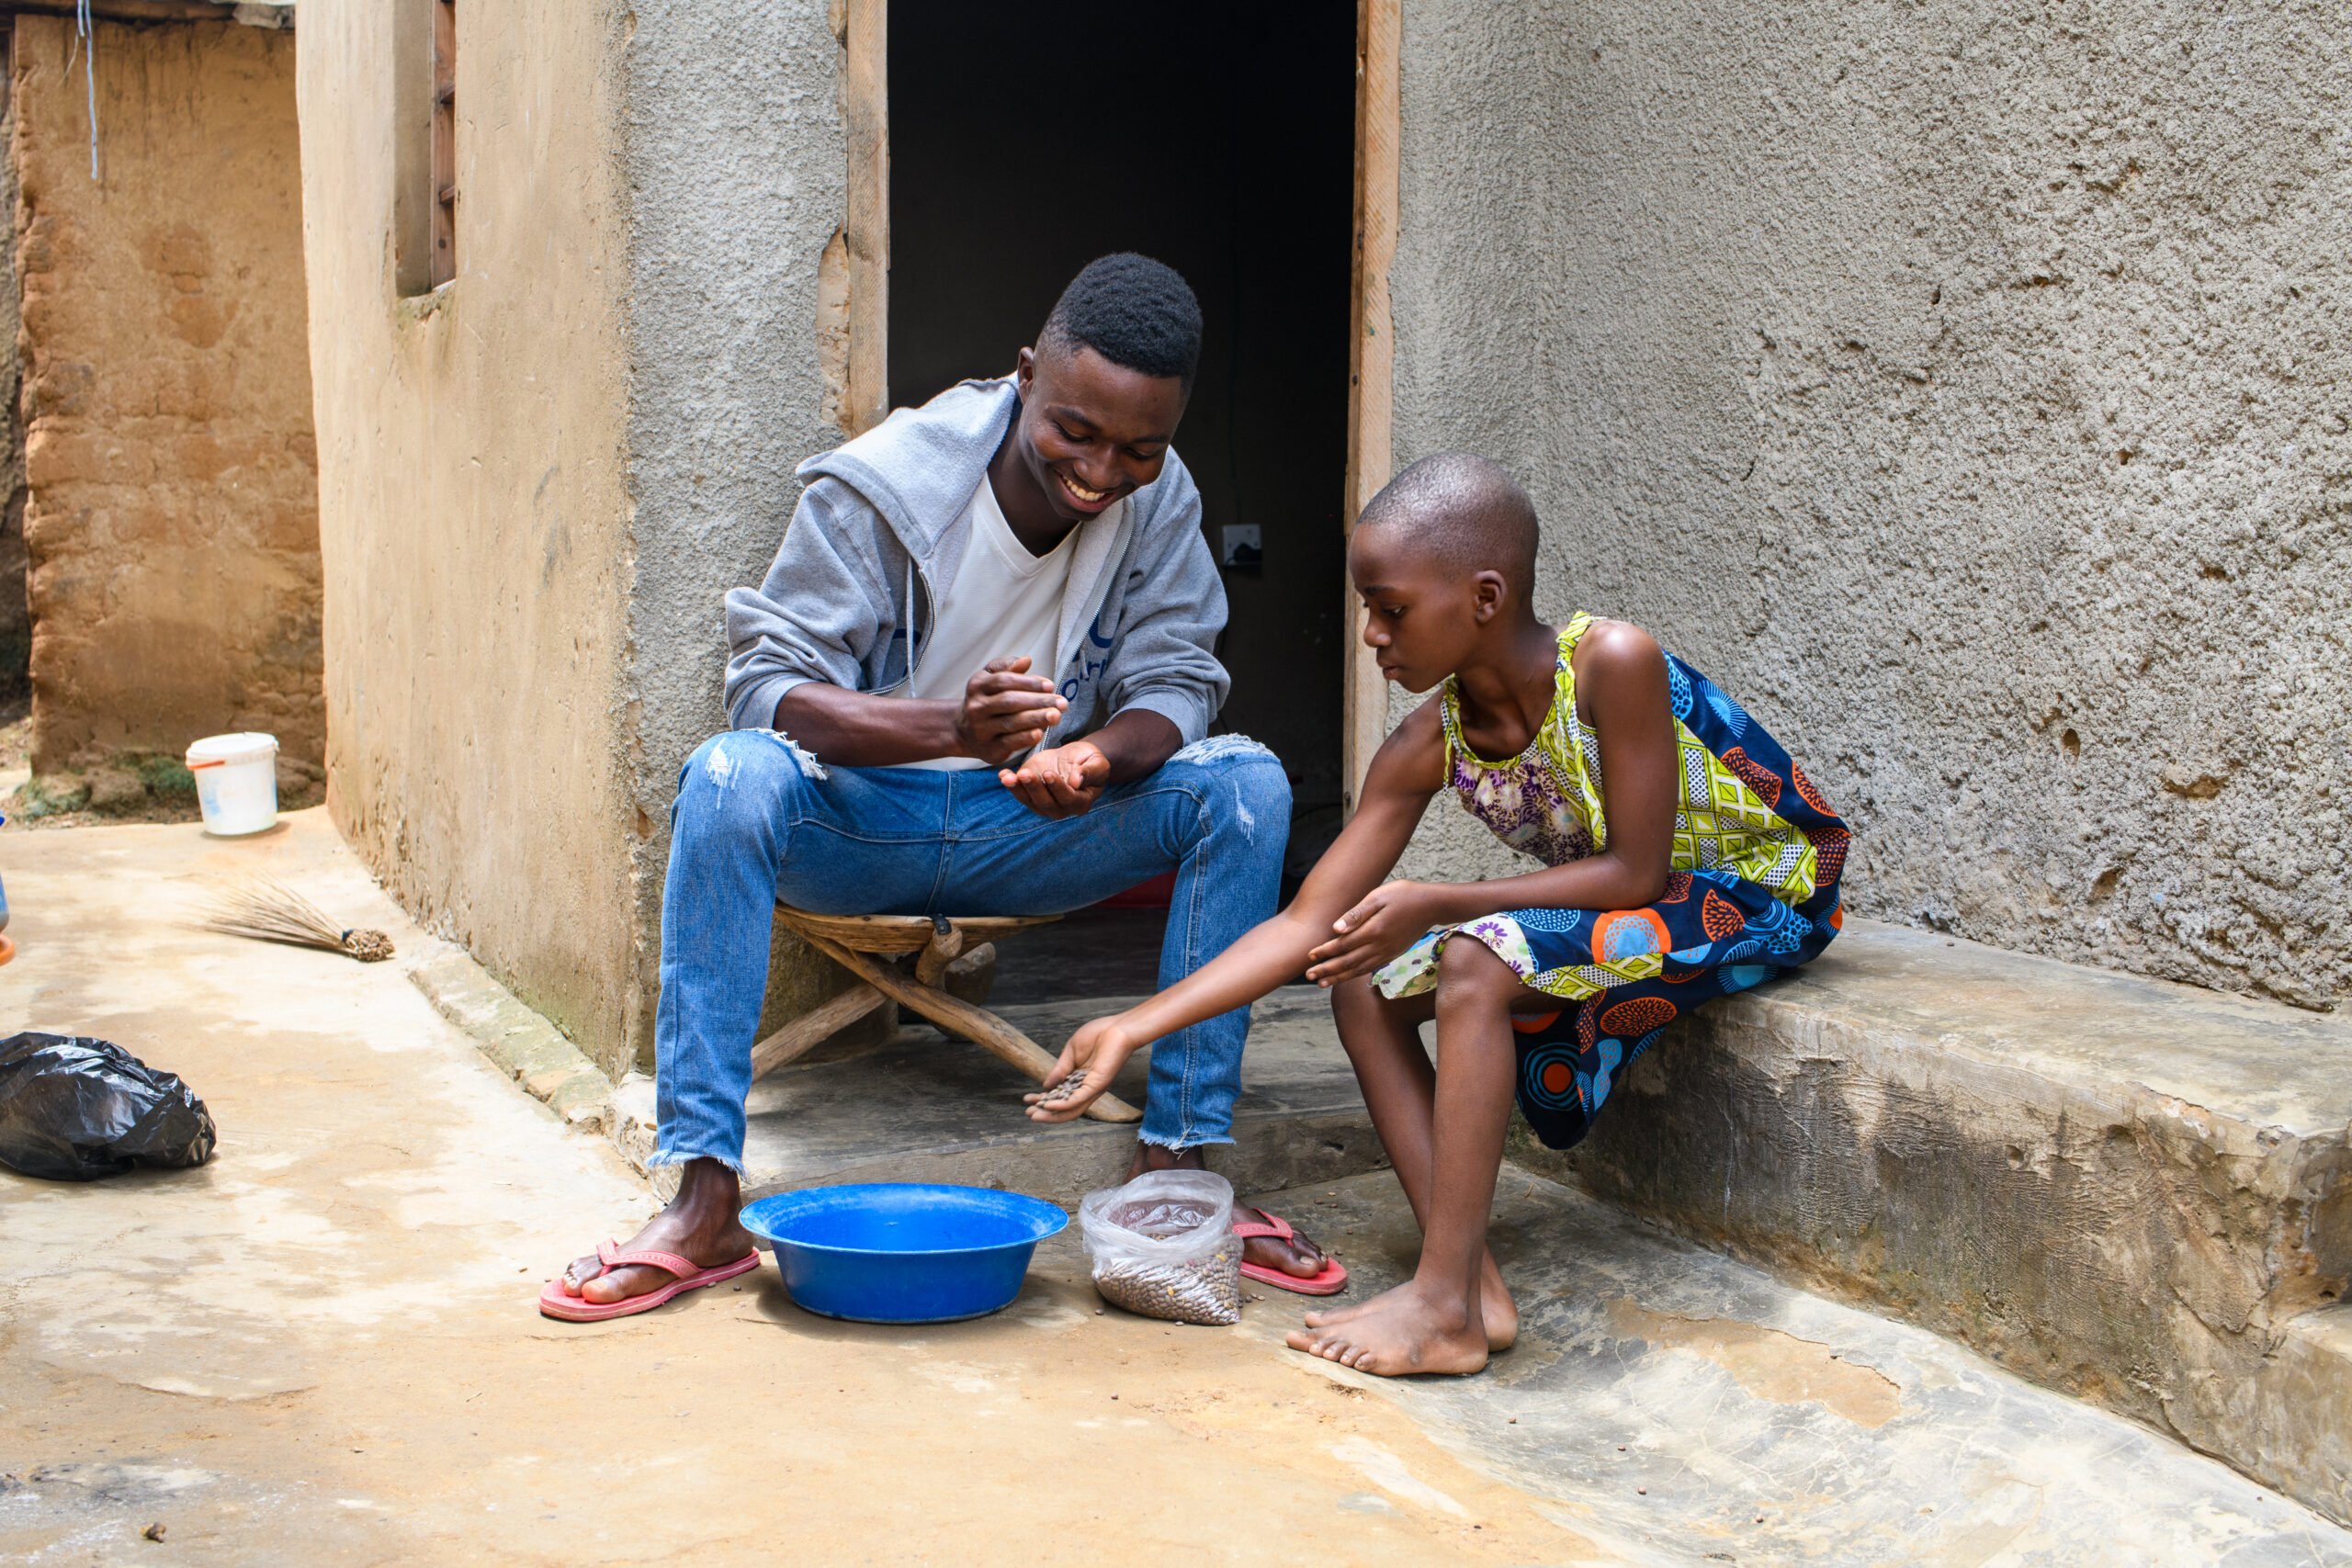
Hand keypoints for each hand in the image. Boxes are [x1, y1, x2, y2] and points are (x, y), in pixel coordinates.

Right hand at [956, 657, 1067, 764]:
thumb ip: (1007, 667)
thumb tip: (1026, 660)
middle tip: (1062, 702)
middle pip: (1009, 702)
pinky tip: (1040, 732)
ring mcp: (981, 730)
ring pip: (1011, 722)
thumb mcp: (990, 678)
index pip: (1004, 681)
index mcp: (977, 685)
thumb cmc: (986, 699)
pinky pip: (1009, 743)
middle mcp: (976, 707)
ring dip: (1036, 719)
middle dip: (1038, 701)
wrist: (964, 732)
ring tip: (1056, 716)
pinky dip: (1025, 737)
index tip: (1050, 685)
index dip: (1029, 683)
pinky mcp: (989, 749)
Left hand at [999, 740, 1110, 818]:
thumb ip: (1089, 772)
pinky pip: (1019, 793)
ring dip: (1018, 789)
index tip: (1048, 773)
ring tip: (1009, 777)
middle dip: (1034, 788)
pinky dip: (1010, 785)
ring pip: (1030, 801)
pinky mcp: (1031, 795)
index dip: (1057, 788)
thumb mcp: (1097, 762)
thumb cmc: (1089, 760)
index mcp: (1081, 802)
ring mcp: (1045, 804)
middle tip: (1025, 773)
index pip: (1068, 798)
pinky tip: (1003, 775)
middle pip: (1046, 803)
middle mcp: (1062, 808)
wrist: (1074, 758)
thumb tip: (1075, 782)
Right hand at [1024, 1015, 1137, 1122]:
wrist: (1117, 1028)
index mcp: (1079, 1079)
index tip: (1027, 1099)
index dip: (1043, 1099)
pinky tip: (1048, 1106)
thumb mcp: (1071, 1052)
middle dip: (1045, 1113)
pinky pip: (1078, 1100)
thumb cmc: (1098, 1035)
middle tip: (1028, 1113)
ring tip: (1034, 1115)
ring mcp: (1092, 1088)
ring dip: (1051, 1114)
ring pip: (1071, 1109)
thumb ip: (1060, 1069)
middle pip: (1064, 1108)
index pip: (1059, 1095)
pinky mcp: (1097, 1085)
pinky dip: (1062, 1105)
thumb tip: (1045, 1086)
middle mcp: (1086, 1088)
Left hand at [1305, 881, 1438, 986]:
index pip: (1343, 945)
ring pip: (1358, 969)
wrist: (1432, 905)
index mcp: (1373, 930)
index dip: (1325, 952)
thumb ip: (1356, 914)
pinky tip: (1346, 977)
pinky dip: (1355, 974)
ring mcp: (1387, 953)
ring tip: (1322, 983)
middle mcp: (1379, 946)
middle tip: (1308, 976)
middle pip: (1348, 962)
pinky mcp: (1393, 954)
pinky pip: (1370, 968)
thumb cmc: (1403, 895)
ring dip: (1339, 977)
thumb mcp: (1378, 896)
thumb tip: (1336, 929)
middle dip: (1327, 970)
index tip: (1309, 956)